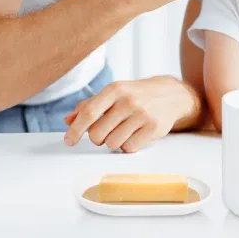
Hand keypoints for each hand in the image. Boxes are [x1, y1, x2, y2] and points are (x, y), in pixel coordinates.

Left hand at [63, 76, 191, 152]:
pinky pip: (129, 149)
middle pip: (97, 133)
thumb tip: (68, 120)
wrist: (170, 94)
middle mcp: (128, 100)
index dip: (76, 129)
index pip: (89, 112)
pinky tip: (133, 135)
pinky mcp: (153, 128)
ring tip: (122, 131)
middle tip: (105, 131)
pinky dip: (127, 146)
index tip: (69, 140)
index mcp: (115, 89)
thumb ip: (90, 105)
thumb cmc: (136, 94)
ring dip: (113, 142)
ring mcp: (142, 114)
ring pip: (112, 144)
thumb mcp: (114, 92)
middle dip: (97, 137)